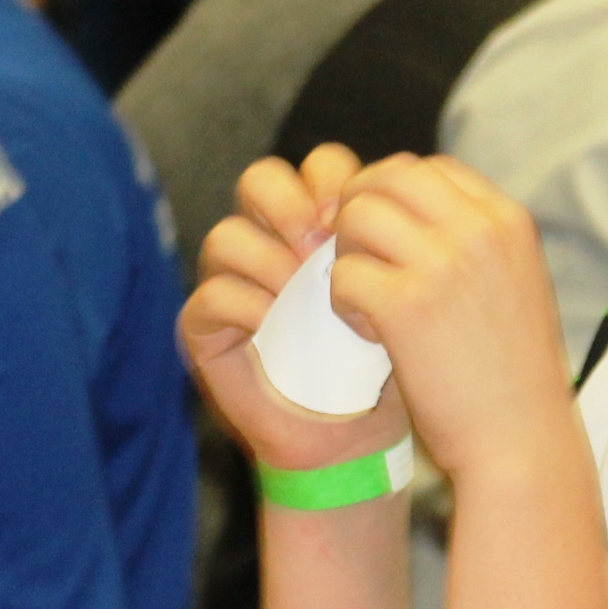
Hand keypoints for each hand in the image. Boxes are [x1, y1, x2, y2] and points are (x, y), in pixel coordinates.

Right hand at [183, 146, 411, 474]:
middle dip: (289, 200)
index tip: (363, 213)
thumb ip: (393, 249)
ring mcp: (235, 284)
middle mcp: (272, 244)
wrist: (355, 440)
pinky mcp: (206, 329)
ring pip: (227, 236)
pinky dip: (243, 305)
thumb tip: (402, 200)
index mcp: (321, 226)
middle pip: (260, 181)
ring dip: (267, 257)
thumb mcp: (399, 299)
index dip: (335, 179)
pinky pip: (210, 297)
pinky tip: (275, 324)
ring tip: (298, 286)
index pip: (318, 168)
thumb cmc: (381, 368)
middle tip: (319, 238)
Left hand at [320, 155, 576, 482]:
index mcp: (507, 220)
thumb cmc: (512, 377)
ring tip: (367, 303)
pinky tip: (368, 335)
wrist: (521, 443)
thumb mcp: (513, 286)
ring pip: (356, 215)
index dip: (394, 197)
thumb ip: (472, 243)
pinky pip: (343, 274)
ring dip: (347, 256)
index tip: (389, 243)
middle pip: (386, 177)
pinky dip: (343, 304)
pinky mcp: (407, 306)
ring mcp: (444, 264)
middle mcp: (479, 230)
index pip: (429, 168)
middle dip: (358, 213)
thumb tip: (408, 212)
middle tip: (361, 264)